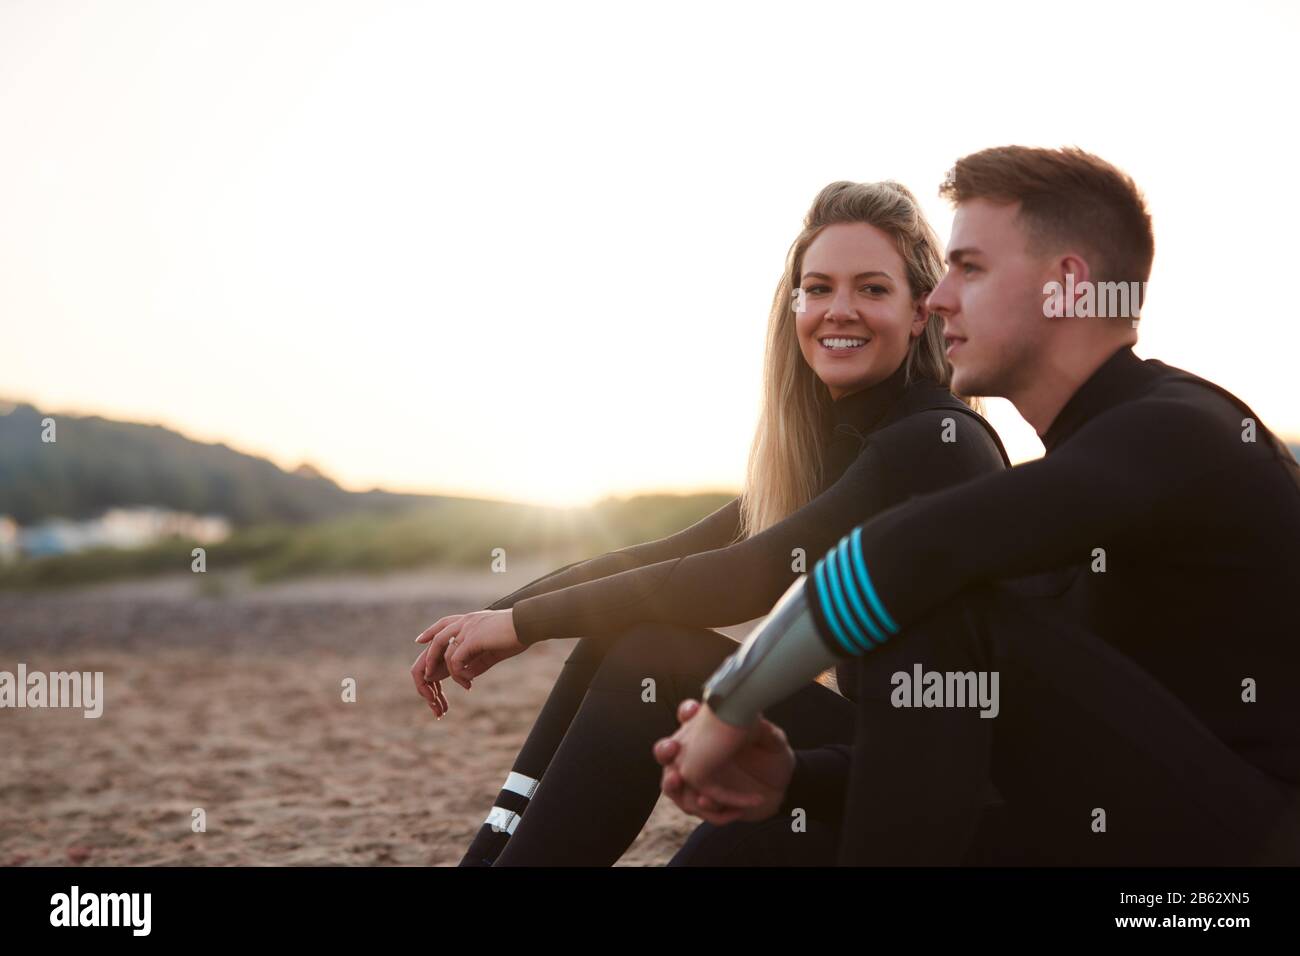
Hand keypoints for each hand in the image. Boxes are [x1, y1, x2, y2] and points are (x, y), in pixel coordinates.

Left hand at [412, 609, 524, 705]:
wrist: (528, 624)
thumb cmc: (517, 635)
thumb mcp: (493, 649)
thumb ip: (478, 660)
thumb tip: (467, 674)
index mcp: (471, 620)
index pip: (444, 623)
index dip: (431, 632)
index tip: (420, 641)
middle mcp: (466, 621)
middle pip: (438, 638)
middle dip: (430, 658)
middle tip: (428, 675)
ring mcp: (468, 628)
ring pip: (447, 653)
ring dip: (452, 673)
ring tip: (464, 684)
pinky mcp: (473, 638)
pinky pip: (456, 660)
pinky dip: (459, 673)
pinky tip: (468, 682)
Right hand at [652, 699, 794, 824]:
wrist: (778, 787)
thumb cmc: (772, 758)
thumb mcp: (774, 743)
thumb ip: (766, 733)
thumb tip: (756, 722)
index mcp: (709, 731)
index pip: (690, 716)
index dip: (688, 713)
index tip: (694, 709)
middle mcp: (695, 753)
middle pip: (666, 750)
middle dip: (664, 749)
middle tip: (671, 748)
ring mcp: (696, 778)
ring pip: (671, 782)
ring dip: (671, 783)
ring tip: (676, 780)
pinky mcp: (704, 801)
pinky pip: (696, 807)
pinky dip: (709, 809)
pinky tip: (729, 808)